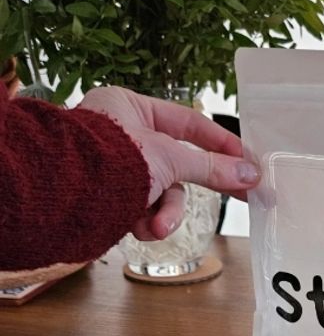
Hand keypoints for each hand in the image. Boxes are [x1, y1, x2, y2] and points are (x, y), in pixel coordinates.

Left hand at [78, 86, 258, 240]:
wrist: (61, 199)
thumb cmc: (107, 162)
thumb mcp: (168, 159)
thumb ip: (211, 167)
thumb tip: (250, 174)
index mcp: (129, 107)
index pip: (188, 122)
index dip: (221, 143)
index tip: (247, 162)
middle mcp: (121, 134)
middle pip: (177, 164)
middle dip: (193, 188)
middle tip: (241, 198)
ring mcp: (113, 167)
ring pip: (159, 193)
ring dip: (163, 214)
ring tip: (156, 228)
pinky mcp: (107, 197)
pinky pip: (139, 209)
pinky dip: (142, 222)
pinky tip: (135, 228)